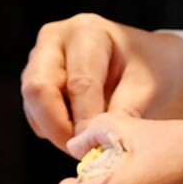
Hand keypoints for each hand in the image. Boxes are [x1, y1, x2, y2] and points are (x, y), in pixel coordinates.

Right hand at [21, 14, 182, 152]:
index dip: (86, 120)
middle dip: (59, 127)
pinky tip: (78, 133)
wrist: (147, 62)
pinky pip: (33, 112)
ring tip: (86, 144)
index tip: (98, 147)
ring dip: (55, 131)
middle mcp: (55, 39)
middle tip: (83, 151)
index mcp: (87, 32)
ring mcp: (40, 58)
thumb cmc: (150, 70)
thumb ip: (121, 113)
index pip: (79, 82)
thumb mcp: (146, 88)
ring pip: (32, 103)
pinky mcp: (34, 78)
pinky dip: (52, 130)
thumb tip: (96, 144)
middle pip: (39, 87)